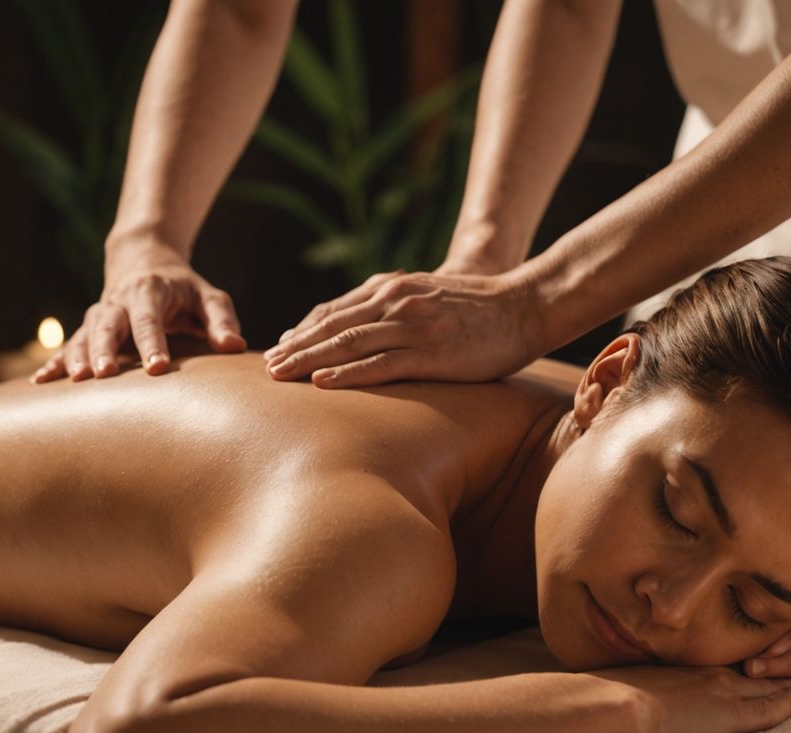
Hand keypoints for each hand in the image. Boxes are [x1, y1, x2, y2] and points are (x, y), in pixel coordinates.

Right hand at [33, 240, 245, 382]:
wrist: (143, 262)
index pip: (149, 320)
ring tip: (75, 380)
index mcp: (149, 293)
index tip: (157, 369)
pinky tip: (40, 381)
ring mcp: (98, 317)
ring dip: (77, 357)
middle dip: (105, 349)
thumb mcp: (208, 297)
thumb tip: (235, 347)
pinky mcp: (86, 331)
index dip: (152, 343)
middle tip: (106, 374)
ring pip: (83, 336)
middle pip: (108, 326)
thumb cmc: (184, 289)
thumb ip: (221, 320)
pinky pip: (65, 346)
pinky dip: (53, 362)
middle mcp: (118, 303)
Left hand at [262, 268, 544, 387]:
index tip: (278, 347)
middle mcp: (394, 302)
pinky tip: (321, 384)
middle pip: (331, 325)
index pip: (333, 310)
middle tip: (265, 366)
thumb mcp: (427, 296)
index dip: (302, 330)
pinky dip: (347, 374)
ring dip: (308, 359)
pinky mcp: (430, 352)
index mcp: (390, 289)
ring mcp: (411, 326)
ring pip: (347, 343)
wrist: (525, 306)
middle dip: (294, 346)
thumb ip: (393, 308)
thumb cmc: (477, 308)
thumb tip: (361, 328)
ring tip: (279, 374)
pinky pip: (379, 364)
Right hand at [592, 664, 790, 732]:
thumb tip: (625, 692)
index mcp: (684, 668)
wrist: (612, 705)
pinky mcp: (730, 715)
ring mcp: (721, 691)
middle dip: (782, 665)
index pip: (728, 666)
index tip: (764, 658)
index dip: (751, 662)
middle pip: (756, 669)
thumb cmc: (608, 697)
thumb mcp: (626, 686)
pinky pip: (773, 708)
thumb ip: (638, 687)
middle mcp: (708, 673)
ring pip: (771, 683)